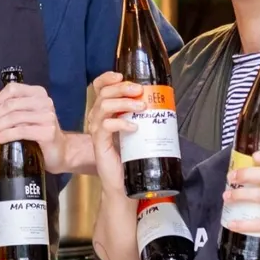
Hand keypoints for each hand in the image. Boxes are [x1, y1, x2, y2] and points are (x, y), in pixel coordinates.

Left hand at [0, 81, 75, 172]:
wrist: (59, 152)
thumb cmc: (39, 132)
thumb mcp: (21, 114)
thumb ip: (5, 102)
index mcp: (38, 93)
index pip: (12, 89)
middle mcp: (45, 102)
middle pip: (11, 104)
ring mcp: (48, 116)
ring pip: (14, 118)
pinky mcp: (48, 132)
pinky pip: (20, 131)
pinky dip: (5, 135)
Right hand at [84, 72, 142, 195]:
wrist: (126, 183)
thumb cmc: (133, 155)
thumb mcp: (139, 129)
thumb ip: (143, 115)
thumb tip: (163, 100)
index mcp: (106, 111)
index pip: (100, 87)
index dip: (107, 78)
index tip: (121, 75)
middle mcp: (98, 118)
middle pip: (103, 93)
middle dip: (122, 88)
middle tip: (139, 91)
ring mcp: (97, 130)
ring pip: (104, 106)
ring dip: (124, 103)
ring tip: (141, 107)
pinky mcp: (99, 143)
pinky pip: (105, 126)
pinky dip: (121, 123)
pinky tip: (134, 127)